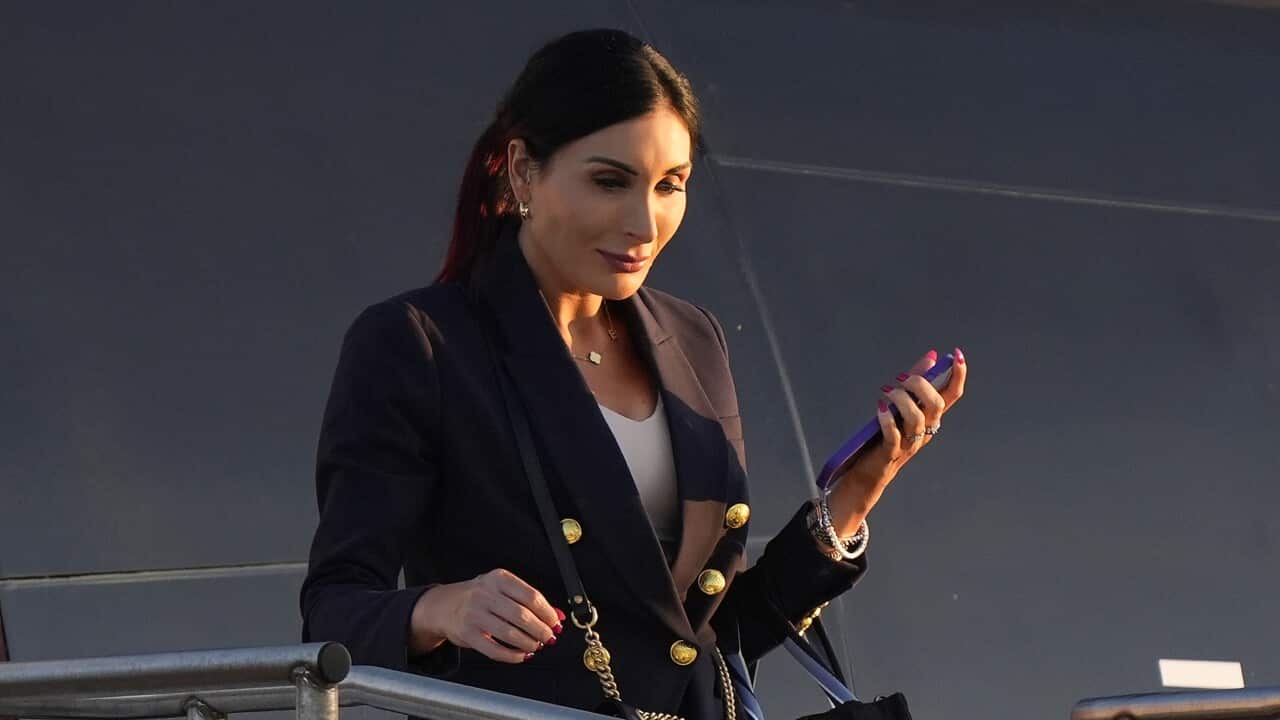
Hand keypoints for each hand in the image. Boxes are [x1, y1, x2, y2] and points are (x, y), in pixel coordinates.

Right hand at [410, 568, 564, 662]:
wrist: (444, 605)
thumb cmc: (479, 596)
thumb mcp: (502, 589)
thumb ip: (528, 601)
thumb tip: (556, 616)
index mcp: (499, 578)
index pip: (531, 596)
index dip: (547, 613)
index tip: (556, 623)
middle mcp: (486, 594)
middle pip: (522, 616)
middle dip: (541, 630)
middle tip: (549, 637)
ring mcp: (475, 614)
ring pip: (510, 634)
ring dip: (528, 643)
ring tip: (536, 646)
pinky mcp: (468, 634)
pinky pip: (495, 649)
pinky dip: (513, 656)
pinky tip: (521, 655)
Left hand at [827, 347, 967, 535]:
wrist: (869, 470)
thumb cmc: (886, 434)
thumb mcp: (902, 405)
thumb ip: (915, 381)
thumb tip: (931, 357)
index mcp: (931, 417)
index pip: (952, 395)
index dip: (958, 375)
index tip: (956, 354)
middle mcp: (926, 430)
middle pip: (936, 404)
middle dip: (920, 385)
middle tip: (901, 379)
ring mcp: (910, 443)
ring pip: (917, 419)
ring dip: (901, 400)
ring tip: (886, 392)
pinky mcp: (891, 453)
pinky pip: (894, 436)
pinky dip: (887, 420)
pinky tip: (880, 408)